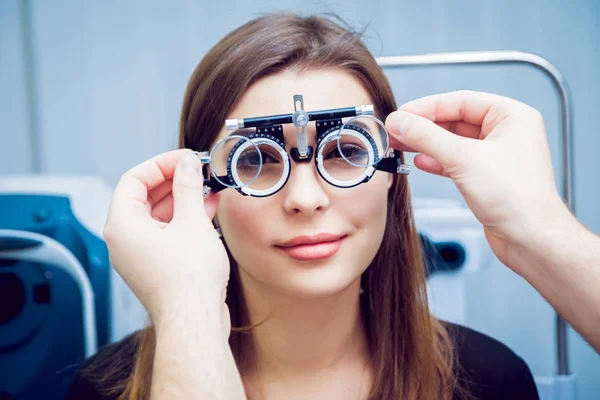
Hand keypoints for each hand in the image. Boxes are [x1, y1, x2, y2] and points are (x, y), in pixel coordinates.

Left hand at [103, 149, 228, 326]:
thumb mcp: (191, 222)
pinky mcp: (157, 266)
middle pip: (145, 197)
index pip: (134, 180)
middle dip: (174, 181)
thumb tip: (187, 165)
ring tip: (208, 187)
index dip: (161, 164)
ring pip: (159, 216)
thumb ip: (188, 187)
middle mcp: (125, 240)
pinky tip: (208, 209)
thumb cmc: (188, 278)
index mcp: (122, 225)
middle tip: (199, 170)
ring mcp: (140, 255)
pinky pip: (167, 233)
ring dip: (183, 199)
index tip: (185, 158)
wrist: (195, 321)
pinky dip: (185, 220)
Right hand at [386, 90, 570, 269]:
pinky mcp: (486, 176)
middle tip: (395, 130)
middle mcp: (505, 132)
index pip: (460, 101)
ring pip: (452, 141)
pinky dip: (436, 160)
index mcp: (511, 116)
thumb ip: (427, 137)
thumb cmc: (517, 198)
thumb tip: (400, 121)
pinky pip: (455, 160)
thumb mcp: (464, 159)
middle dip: (423, 127)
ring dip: (426, 143)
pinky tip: (420, 162)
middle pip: (455, 120)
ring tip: (400, 145)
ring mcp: (495, 155)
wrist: (530, 240)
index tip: (401, 114)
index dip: (426, 107)